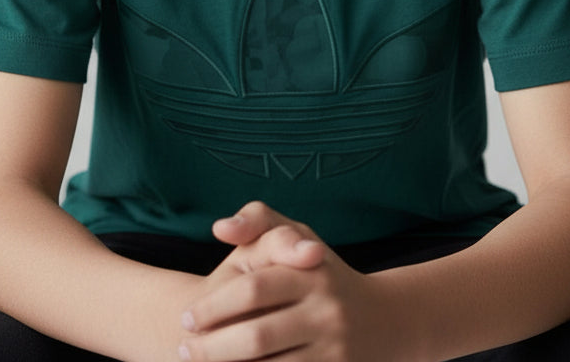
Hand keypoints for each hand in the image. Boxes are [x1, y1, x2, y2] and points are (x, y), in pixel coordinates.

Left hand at [179, 202, 390, 361]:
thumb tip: (220, 228)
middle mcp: (326, 311)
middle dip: (212, 348)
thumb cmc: (319, 272)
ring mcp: (333, 349)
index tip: (186, 317)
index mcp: (312, 271)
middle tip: (186, 349)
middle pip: (256, 337)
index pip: (253, 289)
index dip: (213, 306)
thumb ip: (257, 220)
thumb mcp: (296, 235)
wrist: (383, 321)